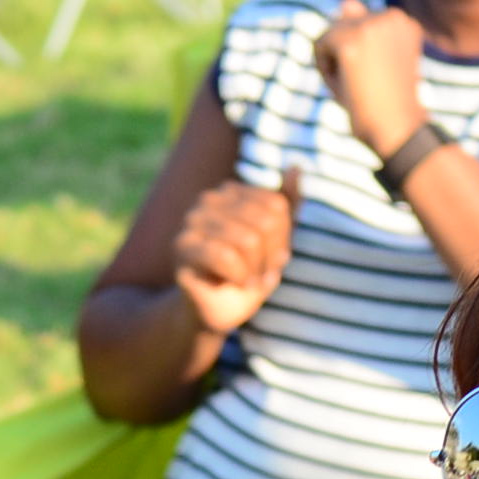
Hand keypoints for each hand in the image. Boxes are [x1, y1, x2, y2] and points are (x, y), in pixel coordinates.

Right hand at [167, 173, 300, 338]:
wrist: (215, 312)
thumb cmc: (245, 275)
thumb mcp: (275, 240)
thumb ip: (287, 204)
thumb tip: (297, 166)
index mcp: (231, 191)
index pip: (277, 205)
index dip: (283, 239)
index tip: (271, 259)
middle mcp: (208, 199)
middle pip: (265, 221)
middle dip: (270, 257)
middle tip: (260, 275)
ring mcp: (191, 221)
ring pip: (248, 240)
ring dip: (255, 271)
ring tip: (247, 281)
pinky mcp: (182, 247)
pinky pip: (225, 256)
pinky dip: (238, 276)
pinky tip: (234, 284)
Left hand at [314, 0, 430, 163]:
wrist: (398, 130)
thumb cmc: (387, 102)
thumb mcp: (377, 61)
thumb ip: (361, 29)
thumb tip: (346, 1)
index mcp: (402, 21)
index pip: (359, 25)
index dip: (359, 56)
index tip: (378, 79)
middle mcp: (392, 15)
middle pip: (342, 26)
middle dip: (344, 57)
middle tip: (366, 85)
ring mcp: (372, 26)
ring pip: (330, 34)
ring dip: (335, 63)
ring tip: (357, 85)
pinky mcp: (352, 41)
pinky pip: (319, 45)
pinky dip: (325, 69)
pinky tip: (345, 86)